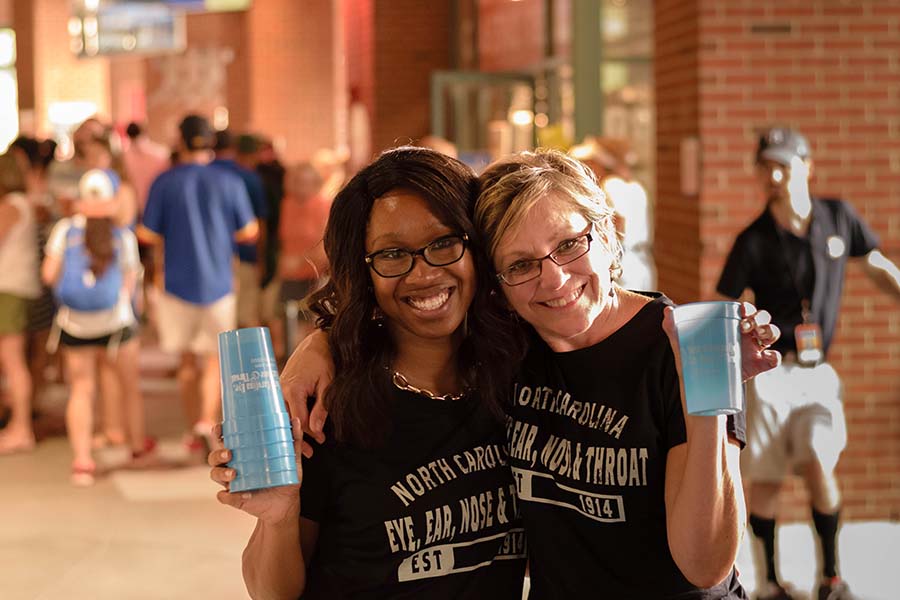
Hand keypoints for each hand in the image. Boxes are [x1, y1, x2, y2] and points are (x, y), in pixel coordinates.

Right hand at [209, 422, 302, 524]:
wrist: (286, 504)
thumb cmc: (285, 478)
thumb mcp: (291, 459)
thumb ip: (294, 441)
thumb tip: (295, 420)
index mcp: (243, 452)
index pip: (225, 439)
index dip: (218, 433)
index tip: (220, 429)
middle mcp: (233, 466)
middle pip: (215, 457)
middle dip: (218, 454)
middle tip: (229, 453)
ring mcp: (232, 482)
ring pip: (215, 474)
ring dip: (221, 473)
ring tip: (234, 474)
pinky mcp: (234, 498)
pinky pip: (225, 497)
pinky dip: (230, 496)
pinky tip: (245, 495)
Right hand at [280, 329, 332, 456]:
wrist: (315, 341)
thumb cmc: (323, 359)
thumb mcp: (328, 383)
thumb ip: (322, 407)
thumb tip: (317, 430)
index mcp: (292, 390)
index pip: (299, 420)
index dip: (309, 435)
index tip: (320, 443)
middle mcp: (281, 391)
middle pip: (287, 421)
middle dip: (297, 438)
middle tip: (308, 453)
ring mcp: (278, 389)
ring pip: (283, 416)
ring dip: (293, 430)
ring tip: (302, 447)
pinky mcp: (280, 388)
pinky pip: (282, 408)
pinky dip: (289, 419)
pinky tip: (295, 429)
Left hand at [662, 302, 779, 382]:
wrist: (702, 387)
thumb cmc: (694, 360)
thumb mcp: (682, 344)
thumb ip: (673, 327)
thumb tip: (667, 311)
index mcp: (731, 326)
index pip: (746, 310)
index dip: (748, 307)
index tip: (741, 310)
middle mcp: (745, 335)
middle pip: (762, 319)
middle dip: (759, 318)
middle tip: (745, 327)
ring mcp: (753, 350)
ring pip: (771, 333)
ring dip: (769, 331)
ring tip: (758, 336)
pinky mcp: (758, 365)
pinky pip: (774, 358)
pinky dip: (774, 356)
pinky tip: (765, 357)